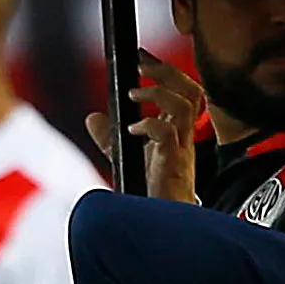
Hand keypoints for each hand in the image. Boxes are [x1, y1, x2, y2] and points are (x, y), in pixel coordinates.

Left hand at [89, 50, 202, 201]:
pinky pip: (166, 133)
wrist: (160, 227)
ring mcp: (180, 150)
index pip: (184, 91)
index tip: (141, 56)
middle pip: (191, 91)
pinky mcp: (172, 164)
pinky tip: (131, 131)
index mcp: (177, 132)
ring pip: (184, 105)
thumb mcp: (125, 157)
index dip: (165, 70)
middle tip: (141, 63)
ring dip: (156, 93)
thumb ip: (109, 137)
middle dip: (165, 71)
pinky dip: (148, 124)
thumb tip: (92, 117)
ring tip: (133, 95)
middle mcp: (183, 138)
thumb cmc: (149, 195)